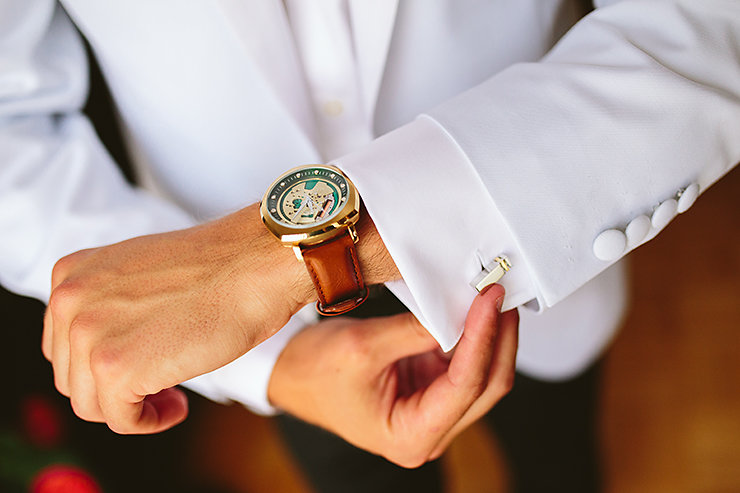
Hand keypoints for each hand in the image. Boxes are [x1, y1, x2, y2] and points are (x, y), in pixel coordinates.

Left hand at [42, 204, 314, 433]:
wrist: (255, 263)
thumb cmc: (218, 269)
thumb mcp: (142, 274)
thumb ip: (110, 303)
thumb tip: (110, 348)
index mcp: (71, 273)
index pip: (65, 345)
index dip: (105, 365)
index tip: (144, 365)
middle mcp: (67, 300)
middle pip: (73, 377)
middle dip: (116, 389)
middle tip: (162, 383)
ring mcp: (87, 334)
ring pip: (91, 404)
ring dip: (133, 407)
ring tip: (173, 393)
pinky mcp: (115, 368)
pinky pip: (121, 420)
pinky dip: (151, 421)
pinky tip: (179, 404)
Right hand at [268, 284, 518, 467]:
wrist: (294, 373)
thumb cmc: (316, 373)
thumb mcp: (363, 347)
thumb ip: (416, 332)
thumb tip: (460, 309)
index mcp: (412, 436)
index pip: (464, 386)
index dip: (482, 339)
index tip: (489, 301)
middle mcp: (430, 431)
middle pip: (486, 385)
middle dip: (497, 338)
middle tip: (499, 295)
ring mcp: (434, 410)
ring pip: (483, 375)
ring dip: (491, 336)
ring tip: (492, 298)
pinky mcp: (432, 388)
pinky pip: (466, 362)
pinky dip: (473, 335)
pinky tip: (475, 310)